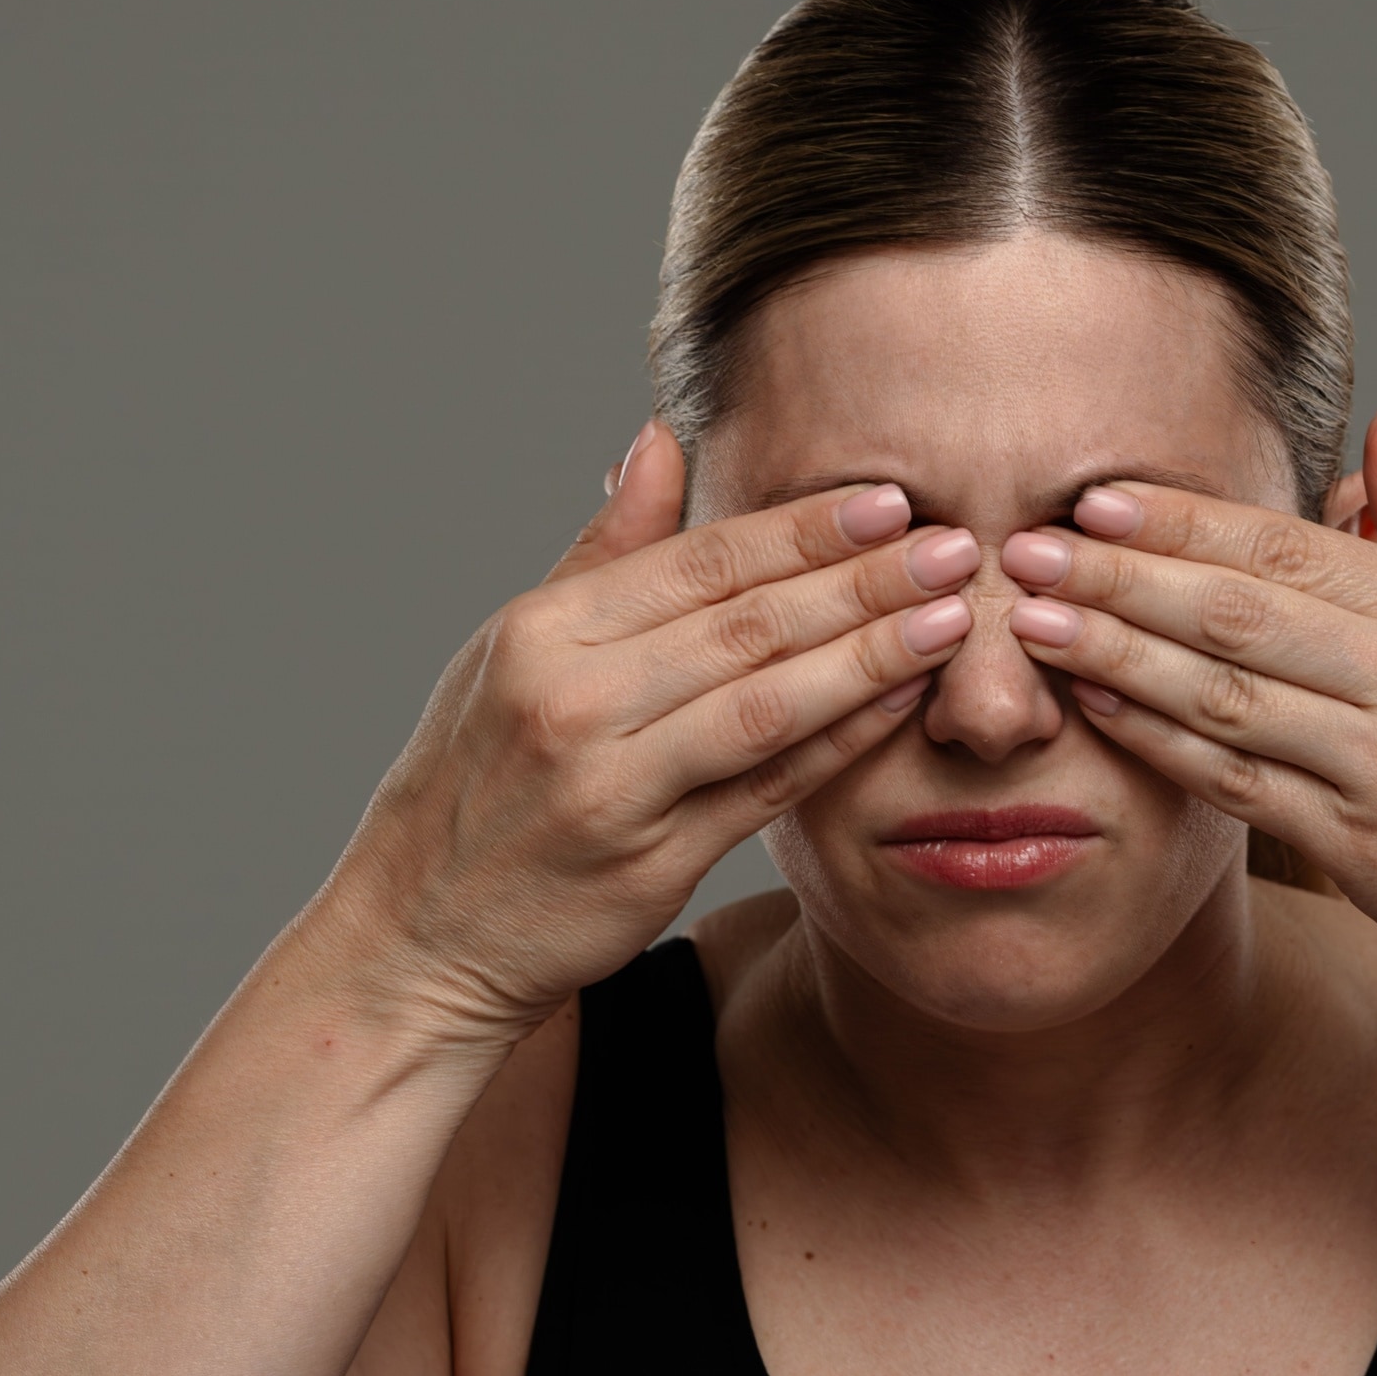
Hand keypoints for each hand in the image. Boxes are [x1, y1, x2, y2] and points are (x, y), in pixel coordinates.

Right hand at [312, 423, 983, 1036]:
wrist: (418, 936)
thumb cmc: (478, 780)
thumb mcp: (511, 650)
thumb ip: (603, 549)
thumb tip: (659, 438)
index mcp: (540, 634)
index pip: (698, 562)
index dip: (802, 529)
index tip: (890, 499)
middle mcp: (570, 702)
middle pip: (746, 624)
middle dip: (864, 581)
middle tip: (959, 546)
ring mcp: (611, 788)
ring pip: (767, 703)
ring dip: (870, 656)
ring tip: (954, 619)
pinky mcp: (649, 864)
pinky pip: (766, 789)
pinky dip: (839, 742)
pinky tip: (900, 705)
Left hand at [999, 404, 1376, 1002]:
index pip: (1290, 548)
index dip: (1186, 520)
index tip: (1095, 497)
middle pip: (1240, 614)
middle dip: (1123, 577)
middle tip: (1026, 549)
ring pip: (1225, 697)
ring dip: (1118, 656)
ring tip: (1034, 623)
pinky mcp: (1361, 846)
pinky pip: (1237, 783)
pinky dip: (1160, 744)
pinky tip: (1096, 711)